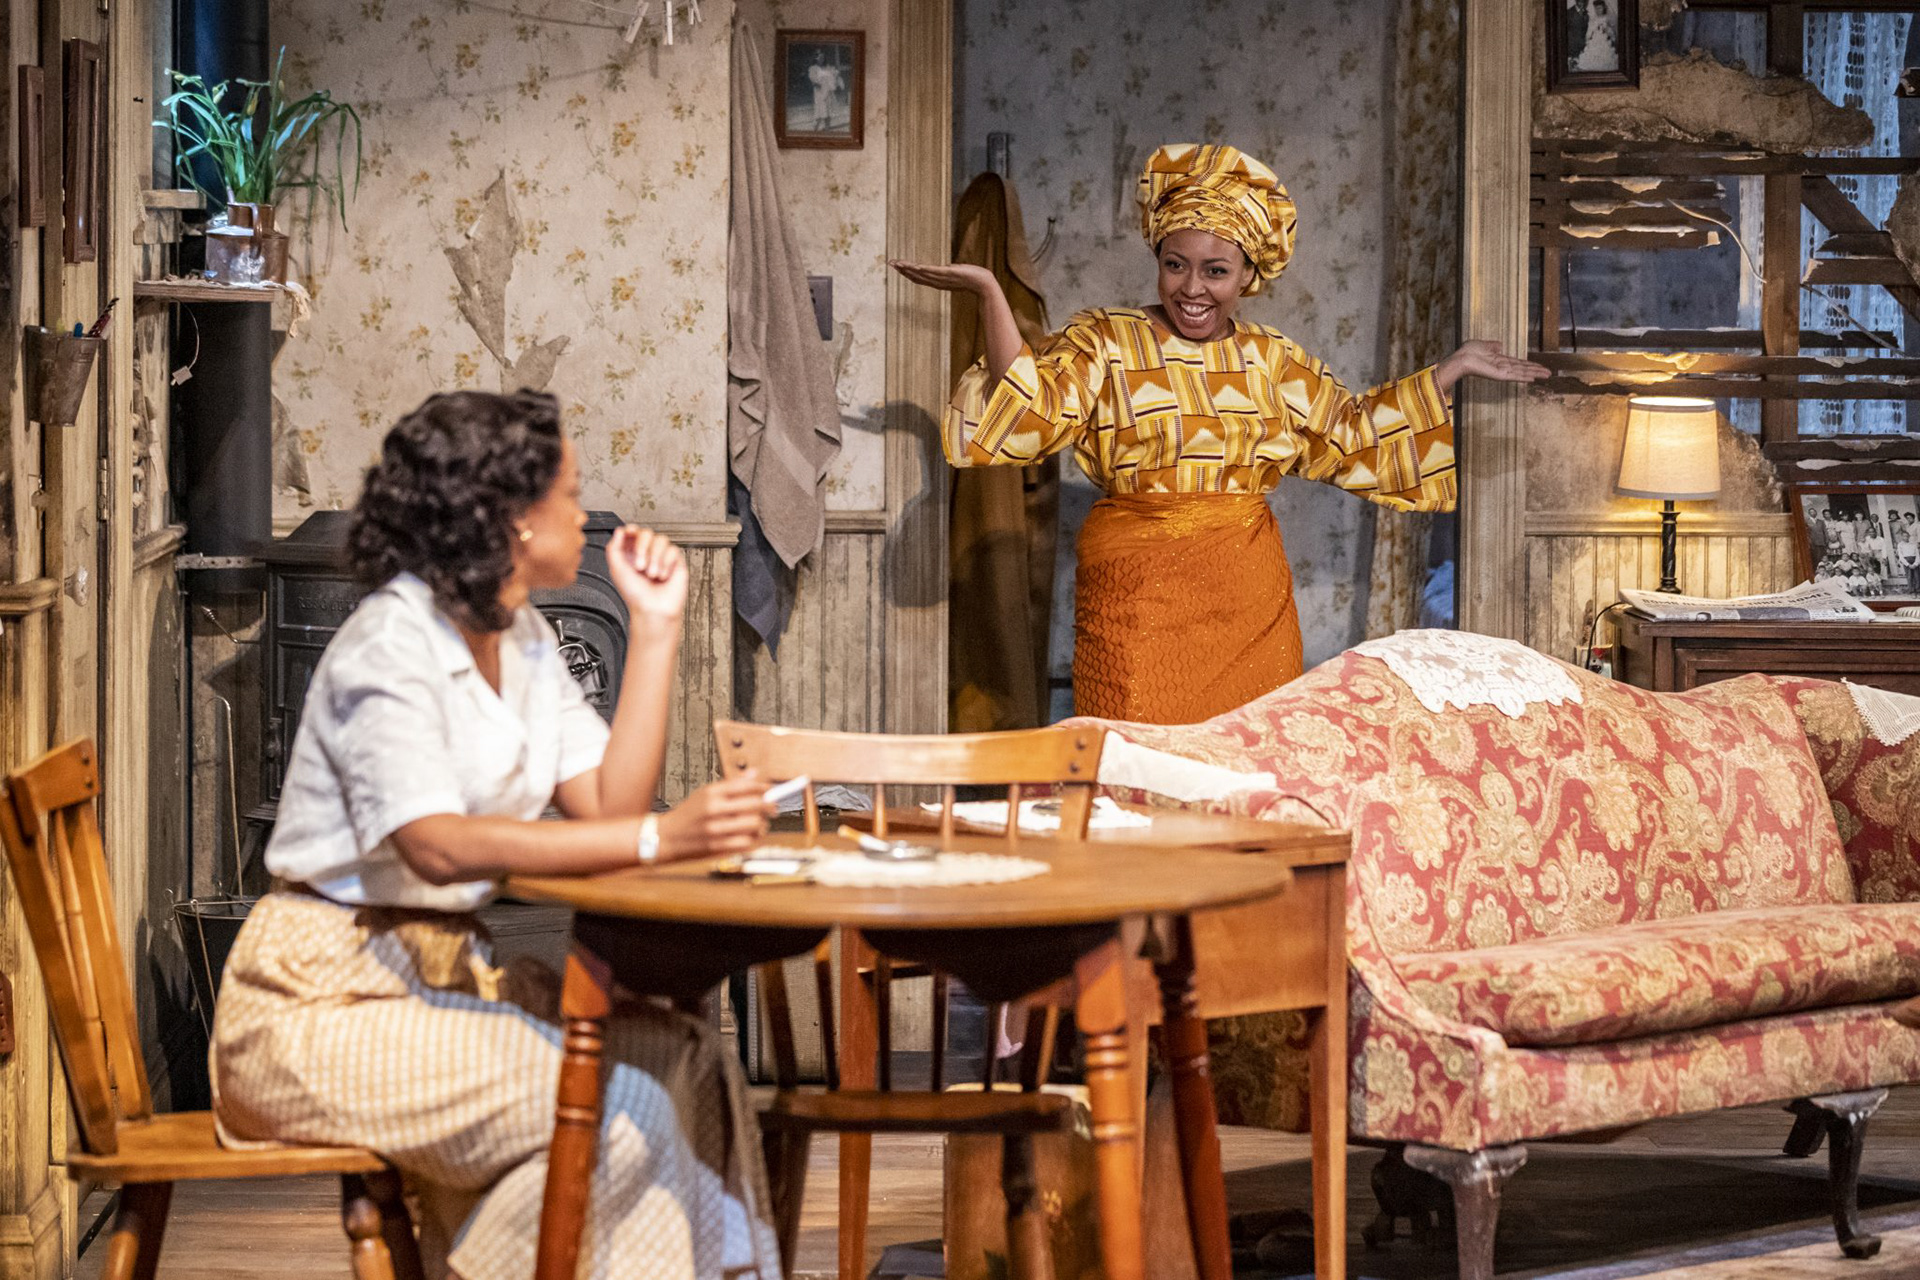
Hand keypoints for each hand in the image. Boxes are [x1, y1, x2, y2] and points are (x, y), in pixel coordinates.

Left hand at [608, 524, 687, 624]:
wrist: (652, 609)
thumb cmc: (635, 594)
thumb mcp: (616, 569)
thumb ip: (614, 548)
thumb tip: (619, 530)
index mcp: (631, 554)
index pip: (632, 533)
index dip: (631, 530)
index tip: (629, 533)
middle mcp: (647, 553)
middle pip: (646, 533)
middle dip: (642, 547)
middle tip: (640, 566)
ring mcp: (662, 556)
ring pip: (661, 539)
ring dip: (655, 558)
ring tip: (652, 574)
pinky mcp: (675, 562)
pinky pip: (673, 550)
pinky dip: (666, 563)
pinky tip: (663, 575)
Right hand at [657, 773, 774, 858]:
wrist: (665, 837)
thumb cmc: (687, 814)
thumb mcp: (705, 793)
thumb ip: (732, 784)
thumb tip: (754, 773)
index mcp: (712, 793)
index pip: (746, 786)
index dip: (763, 788)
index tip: (770, 790)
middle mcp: (714, 809)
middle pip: (754, 805)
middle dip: (769, 806)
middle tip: (773, 808)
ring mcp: (716, 829)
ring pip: (754, 825)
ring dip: (763, 824)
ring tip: (761, 824)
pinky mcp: (717, 847)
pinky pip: (747, 843)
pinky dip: (754, 839)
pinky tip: (752, 836)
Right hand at [889, 260, 999, 295]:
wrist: (983, 284)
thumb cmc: (972, 279)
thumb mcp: (957, 275)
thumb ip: (950, 273)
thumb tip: (948, 268)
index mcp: (938, 282)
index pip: (918, 278)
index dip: (906, 273)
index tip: (896, 266)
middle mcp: (938, 282)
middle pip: (916, 276)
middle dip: (903, 270)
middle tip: (890, 263)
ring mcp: (943, 278)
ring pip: (922, 274)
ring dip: (909, 268)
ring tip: (898, 264)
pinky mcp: (949, 273)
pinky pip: (934, 271)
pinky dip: (924, 270)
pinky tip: (915, 266)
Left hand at [1433, 340, 1550, 393]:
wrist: (1462, 358)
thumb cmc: (1469, 352)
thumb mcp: (1484, 345)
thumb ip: (1493, 345)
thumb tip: (1500, 345)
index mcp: (1500, 360)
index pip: (1518, 363)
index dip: (1530, 364)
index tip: (1539, 366)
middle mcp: (1503, 367)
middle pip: (1524, 369)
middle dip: (1537, 370)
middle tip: (1549, 373)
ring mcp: (1502, 372)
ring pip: (1523, 373)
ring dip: (1535, 373)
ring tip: (1547, 375)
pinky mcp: (1500, 375)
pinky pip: (1515, 376)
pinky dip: (1524, 377)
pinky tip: (1533, 379)